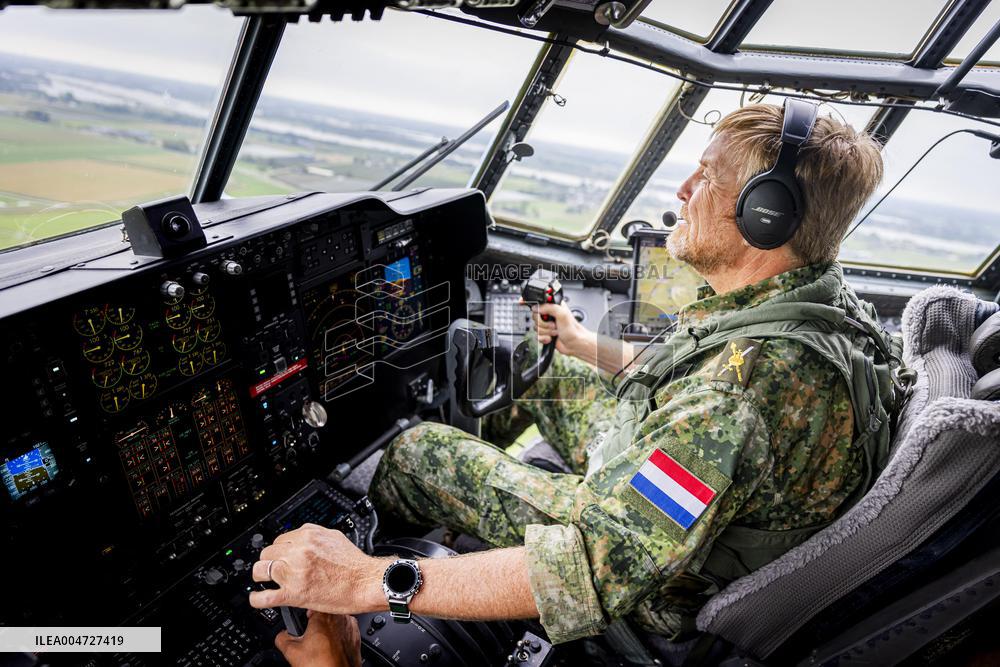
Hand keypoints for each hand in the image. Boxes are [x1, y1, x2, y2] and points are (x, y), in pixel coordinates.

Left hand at [249, 524, 382, 613]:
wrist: (366, 583)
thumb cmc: (355, 564)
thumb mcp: (334, 537)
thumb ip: (314, 536)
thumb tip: (302, 538)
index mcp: (307, 536)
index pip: (279, 539)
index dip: (279, 550)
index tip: (280, 557)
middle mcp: (298, 551)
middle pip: (266, 553)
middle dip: (269, 561)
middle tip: (273, 569)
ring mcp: (293, 572)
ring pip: (260, 570)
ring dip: (261, 577)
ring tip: (265, 581)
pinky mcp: (293, 593)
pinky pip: (264, 597)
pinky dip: (257, 599)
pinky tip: (258, 598)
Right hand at [275, 611, 361, 666]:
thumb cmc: (321, 665)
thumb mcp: (292, 652)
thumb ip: (282, 637)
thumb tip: (281, 634)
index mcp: (323, 615)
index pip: (310, 601)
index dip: (303, 609)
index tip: (301, 617)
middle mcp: (339, 615)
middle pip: (324, 609)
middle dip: (315, 619)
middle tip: (308, 632)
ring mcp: (349, 624)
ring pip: (335, 618)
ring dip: (328, 625)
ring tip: (320, 641)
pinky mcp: (356, 634)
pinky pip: (344, 627)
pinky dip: (338, 633)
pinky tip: (331, 645)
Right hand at [528, 301, 593, 358]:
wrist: (574, 344)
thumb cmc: (573, 329)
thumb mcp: (562, 313)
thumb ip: (549, 307)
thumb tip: (536, 308)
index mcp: (553, 306)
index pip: (538, 300)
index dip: (529, 301)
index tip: (522, 302)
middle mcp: (549, 314)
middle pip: (534, 316)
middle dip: (543, 323)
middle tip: (553, 324)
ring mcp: (546, 324)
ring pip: (535, 327)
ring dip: (545, 331)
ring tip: (555, 331)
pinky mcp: (545, 333)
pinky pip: (536, 336)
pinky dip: (543, 338)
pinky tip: (551, 338)